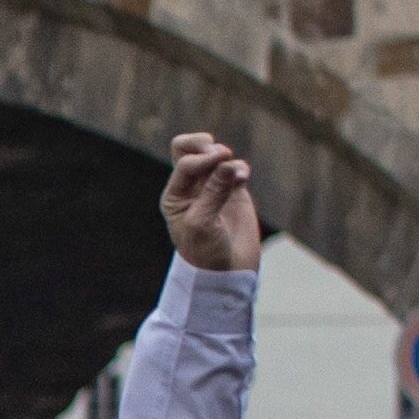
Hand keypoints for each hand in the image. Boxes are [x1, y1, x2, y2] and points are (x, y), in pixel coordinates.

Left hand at [160, 132, 263, 274]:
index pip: (184, 162)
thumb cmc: (205, 252)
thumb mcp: (202, 223)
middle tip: (220, 154)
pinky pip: (236, 168)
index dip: (202, 159)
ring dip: (227, 158)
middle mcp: (191, 188)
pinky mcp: (234, 192)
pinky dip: (240, 167)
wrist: (227, 273)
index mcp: (175, 195)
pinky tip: (244, 177)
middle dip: (205, 145)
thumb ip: (213, 191)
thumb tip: (228, 162)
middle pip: (189, 148)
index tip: (218, 161)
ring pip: (215, 156)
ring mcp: (213, 188)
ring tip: (238, 175)